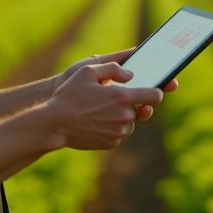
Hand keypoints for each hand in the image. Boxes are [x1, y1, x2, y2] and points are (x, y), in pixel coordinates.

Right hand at [46, 62, 163, 149]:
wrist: (55, 124)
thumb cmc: (69, 95)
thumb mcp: (87, 71)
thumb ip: (113, 68)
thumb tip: (130, 75)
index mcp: (122, 97)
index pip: (154, 96)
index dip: (156, 91)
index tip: (155, 90)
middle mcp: (124, 116)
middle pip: (140, 109)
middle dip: (130, 103)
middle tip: (112, 99)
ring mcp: (119, 132)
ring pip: (129, 122)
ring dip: (121, 116)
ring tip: (100, 109)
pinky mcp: (112, 143)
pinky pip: (119, 133)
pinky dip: (112, 127)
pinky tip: (96, 121)